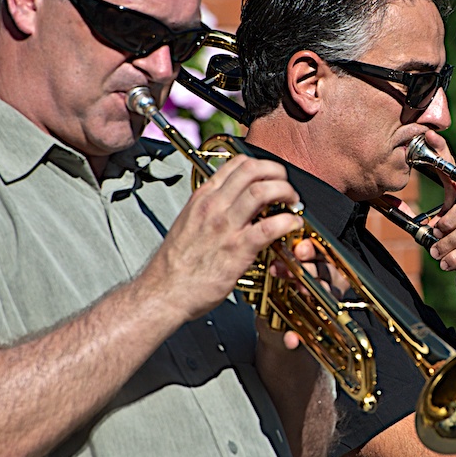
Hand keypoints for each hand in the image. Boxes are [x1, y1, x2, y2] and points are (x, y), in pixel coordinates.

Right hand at [147, 154, 303, 322]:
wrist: (163, 292)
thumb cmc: (176, 264)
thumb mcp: (189, 222)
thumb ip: (212, 209)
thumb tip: (234, 202)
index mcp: (203, 198)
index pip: (237, 164)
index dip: (263, 165)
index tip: (273, 176)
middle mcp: (214, 206)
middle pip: (252, 170)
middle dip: (278, 173)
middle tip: (287, 188)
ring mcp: (225, 227)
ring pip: (261, 191)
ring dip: (285, 192)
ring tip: (293, 204)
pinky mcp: (236, 250)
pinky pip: (269, 228)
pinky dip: (288, 222)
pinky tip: (293, 226)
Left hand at [416, 130, 455, 291]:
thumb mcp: (445, 230)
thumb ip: (433, 218)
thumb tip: (405, 209)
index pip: (454, 172)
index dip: (442, 153)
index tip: (429, 136)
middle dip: (446, 223)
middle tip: (435, 235)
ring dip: (447, 244)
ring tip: (437, 254)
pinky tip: (447, 263)